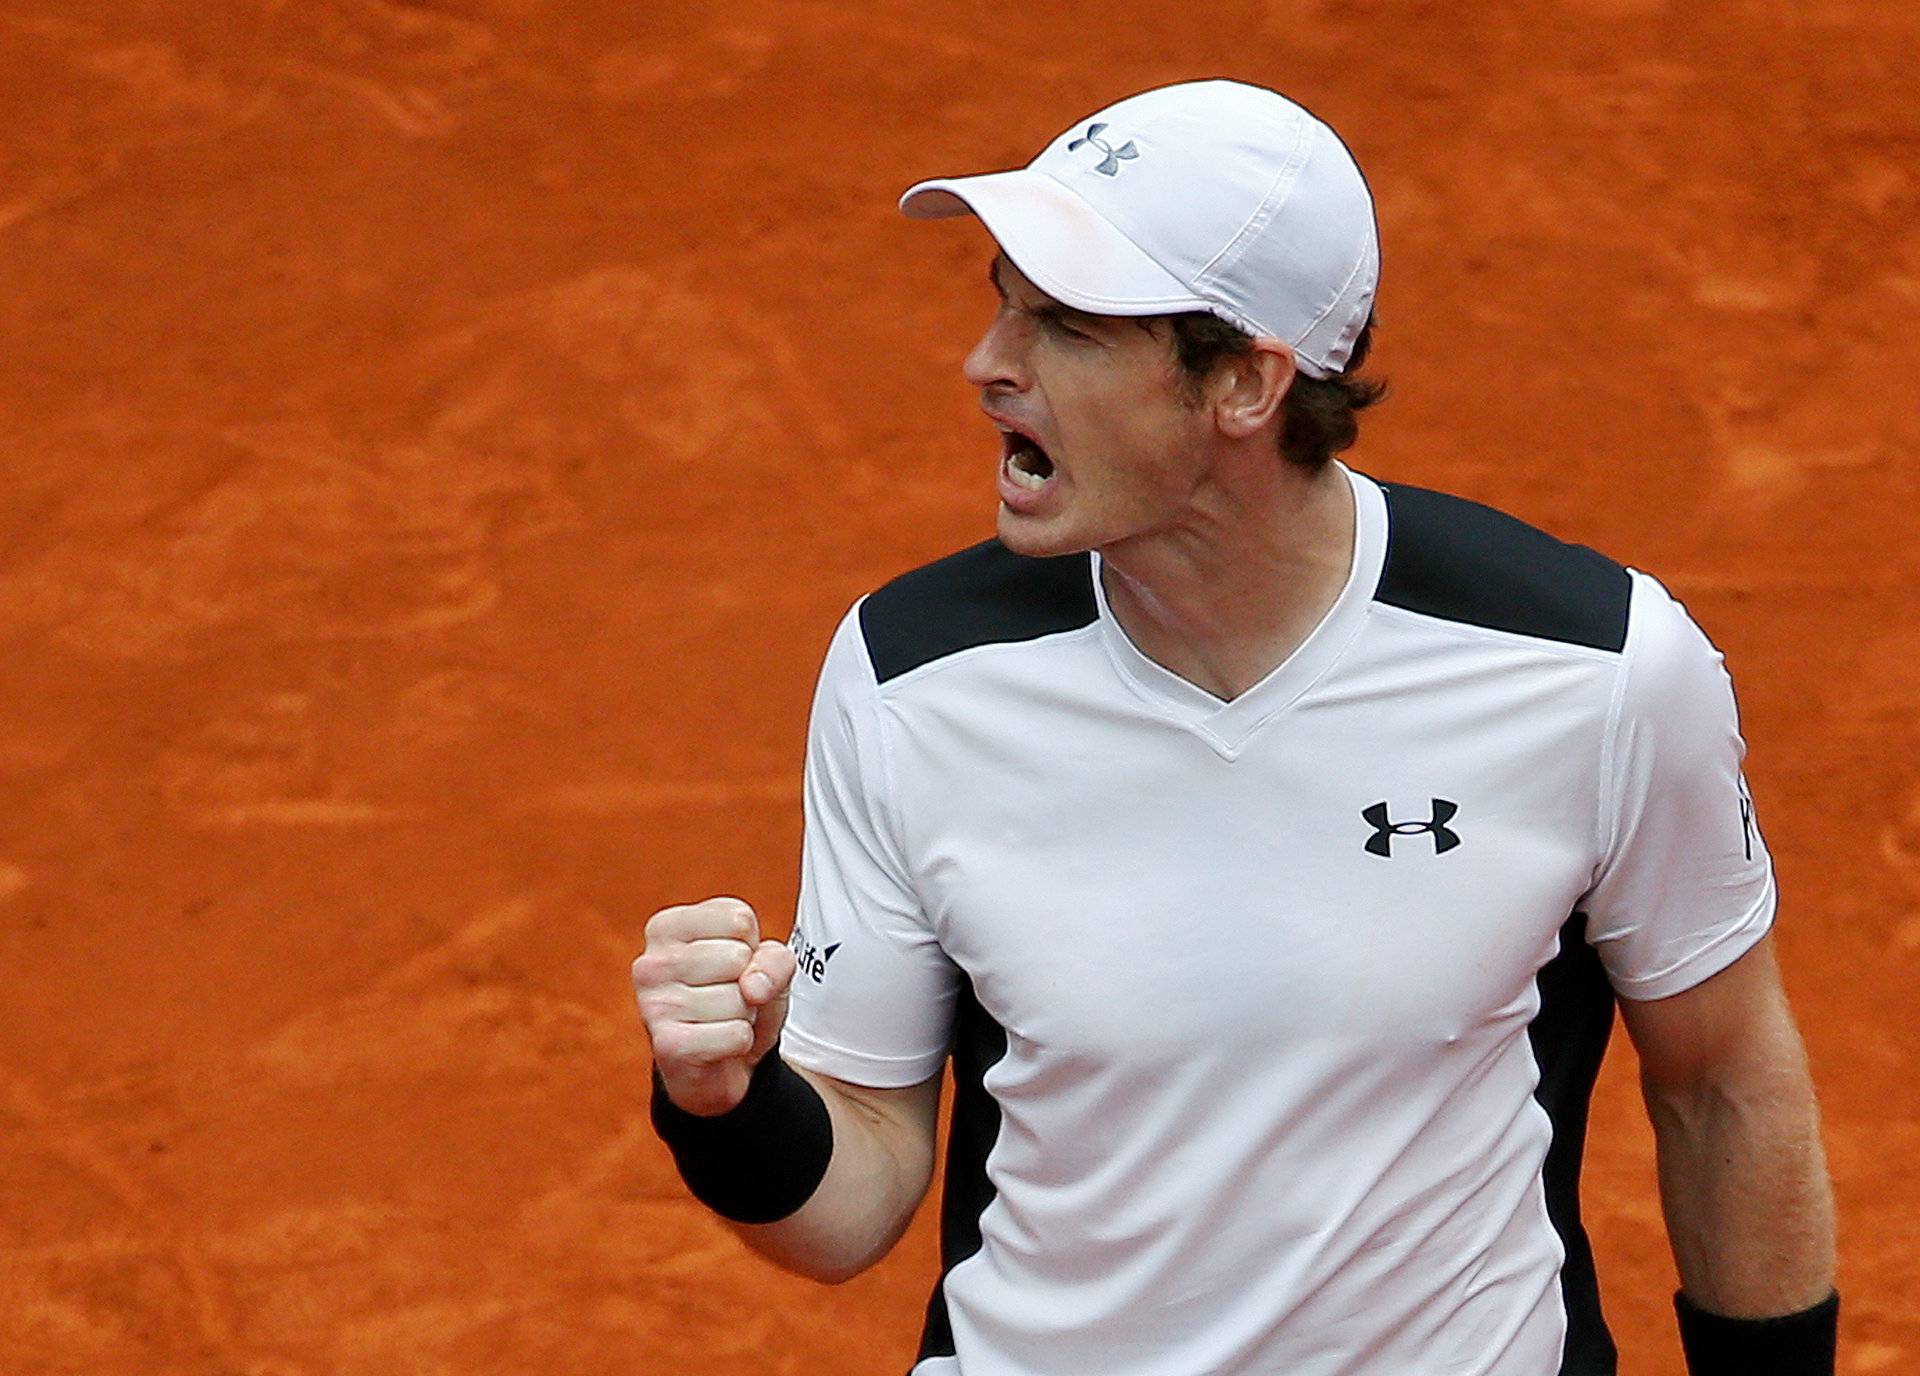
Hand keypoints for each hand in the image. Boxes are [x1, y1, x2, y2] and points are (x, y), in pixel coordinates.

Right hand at [632, 897, 796, 1116]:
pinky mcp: (667, 1045)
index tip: (731, 964)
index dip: (752, 946)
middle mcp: (651, 962)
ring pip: (739, 998)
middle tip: (727, 996)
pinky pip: (735, 1034)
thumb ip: (776, 959)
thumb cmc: (739, 998)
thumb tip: (753, 988)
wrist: (721, 1064)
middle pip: (738, 957)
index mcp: (667, 928)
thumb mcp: (767, 965)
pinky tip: (718, 1044)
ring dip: (744, 1014)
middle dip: (749, 981)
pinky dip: (741, 1042)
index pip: (739, 919)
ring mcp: (654, 1005)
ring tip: (722, 1019)